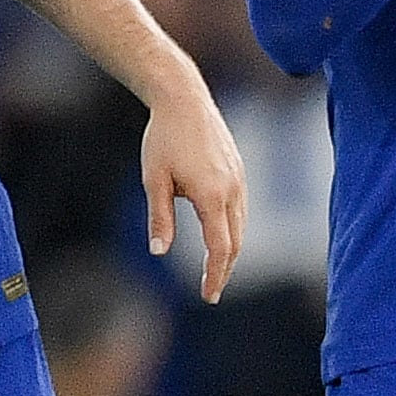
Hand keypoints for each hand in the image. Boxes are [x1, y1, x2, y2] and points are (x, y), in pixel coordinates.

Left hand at [139, 81, 244, 302]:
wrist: (184, 100)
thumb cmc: (163, 139)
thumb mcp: (154, 180)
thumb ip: (160, 218)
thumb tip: (159, 252)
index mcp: (211, 195)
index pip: (220, 247)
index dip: (215, 274)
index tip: (209, 295)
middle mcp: (231, 190)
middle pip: (235, 242)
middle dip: (224, 269)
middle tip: (212, 292)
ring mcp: (239, 179)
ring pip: (241, 226)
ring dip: (230, 251)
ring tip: (215, 270)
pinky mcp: (238, 171)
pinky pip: (241, 209)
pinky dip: (233, 230)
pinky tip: (220, 237)